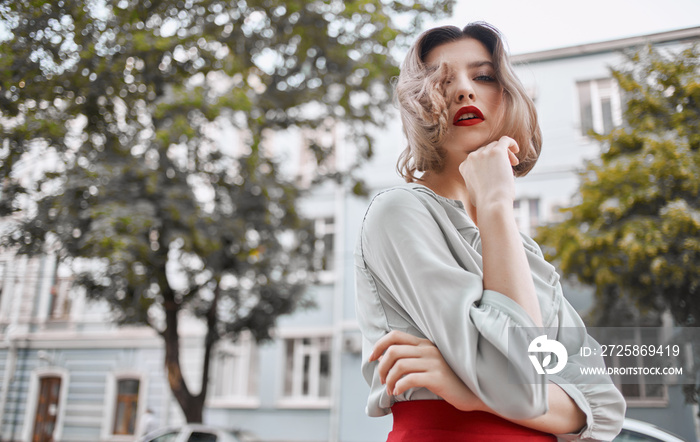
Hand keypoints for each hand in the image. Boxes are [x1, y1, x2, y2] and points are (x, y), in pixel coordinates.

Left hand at [369, 330, 485, 411]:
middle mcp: (428, 349)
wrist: (472, 392)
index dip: (379, 345)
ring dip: (388, 379)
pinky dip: (398, 386)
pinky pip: (409, 379)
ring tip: (390, 389)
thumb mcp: (429, 363)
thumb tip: (382, 357)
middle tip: (382, 379)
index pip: (395, 335)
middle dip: (381, 366)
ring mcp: (434, 363)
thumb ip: (410, 357)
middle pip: (393, 351)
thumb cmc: (447, 379)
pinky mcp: (437, 378)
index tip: (371, 358)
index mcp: (425, 343)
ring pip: (399, 366)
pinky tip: (397, 392)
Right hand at [458, 135, 519, 209]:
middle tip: (507, 167)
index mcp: (464, 166)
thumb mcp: (473, 191)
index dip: (487, 161)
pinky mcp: (497, 151)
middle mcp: (472, 157)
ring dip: (505, 153)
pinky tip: (516, 150)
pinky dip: (511, 143)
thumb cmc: (485, 202)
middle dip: (497, 157)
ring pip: (496, 145)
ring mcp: (483, 153)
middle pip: (486, 149)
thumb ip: (474, 182)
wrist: (492, 203)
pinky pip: (505, 140)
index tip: (496, 170)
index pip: (477, 157)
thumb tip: (480, 185)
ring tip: (513, 164)